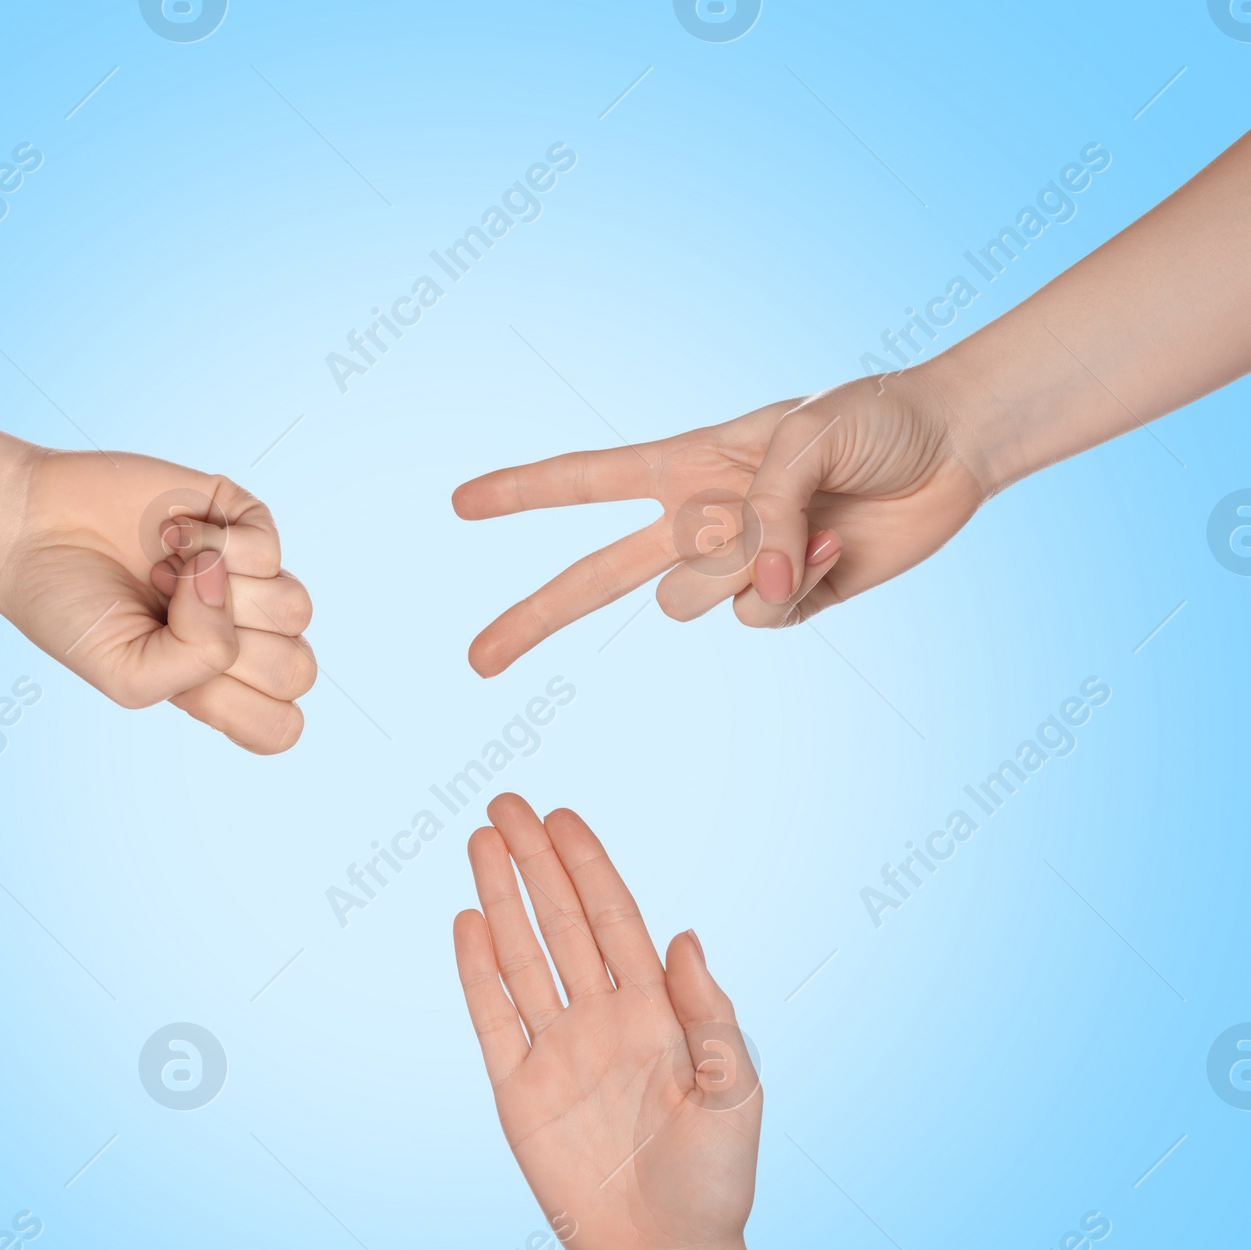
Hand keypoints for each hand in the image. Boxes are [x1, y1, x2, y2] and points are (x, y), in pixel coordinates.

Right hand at [0, 448, 313, 752]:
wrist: (30, 531)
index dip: (242, 708)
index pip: (283, 725)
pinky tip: (170, 536)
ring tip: (164, 578)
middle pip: (298, 669)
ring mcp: (249, 578)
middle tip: (166, 621)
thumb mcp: (128, 675)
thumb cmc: (74, 612)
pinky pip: (268, 547)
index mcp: (221, 685)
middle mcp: (244, 634)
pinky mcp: (242, 521)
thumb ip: (197, 660)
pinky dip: (209, 542)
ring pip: (295, 609)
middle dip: (227, 649)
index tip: (186, 686)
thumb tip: (224, 579)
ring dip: (218, 594)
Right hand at [451, 365, 987, 675]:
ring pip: (688, 606)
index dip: (523, 492)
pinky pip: (758, 618)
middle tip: (477, 662)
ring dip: (736, 573)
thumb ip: (762, 511)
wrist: (954, 449)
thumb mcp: (806, 438)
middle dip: (532, 618)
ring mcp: (738, 566)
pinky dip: (793, 588)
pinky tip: (832, 550)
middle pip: (594, 580)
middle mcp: (698, 522)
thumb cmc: (874, 419)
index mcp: (686, 466)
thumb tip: (750, 584)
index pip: (588, 482)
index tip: (461, 503)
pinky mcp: (784, 600)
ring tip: (802, 530)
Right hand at [452, 794, 760, 1249]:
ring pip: (521, 957)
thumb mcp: (737, 1096)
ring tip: (479, 840)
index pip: (614, 919)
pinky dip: (476, 971)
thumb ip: (712, 1017)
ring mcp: (556, 1052)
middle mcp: (602, 1019)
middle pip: (560, 922)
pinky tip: (466, 922)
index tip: (561, 816)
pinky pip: (493, 1019)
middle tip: (505, 802)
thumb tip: (684, 937)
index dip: (587, 866)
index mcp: (657, 1013)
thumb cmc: (717, 1182)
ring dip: (500, 899)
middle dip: (534, 862)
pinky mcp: (518, 1093)